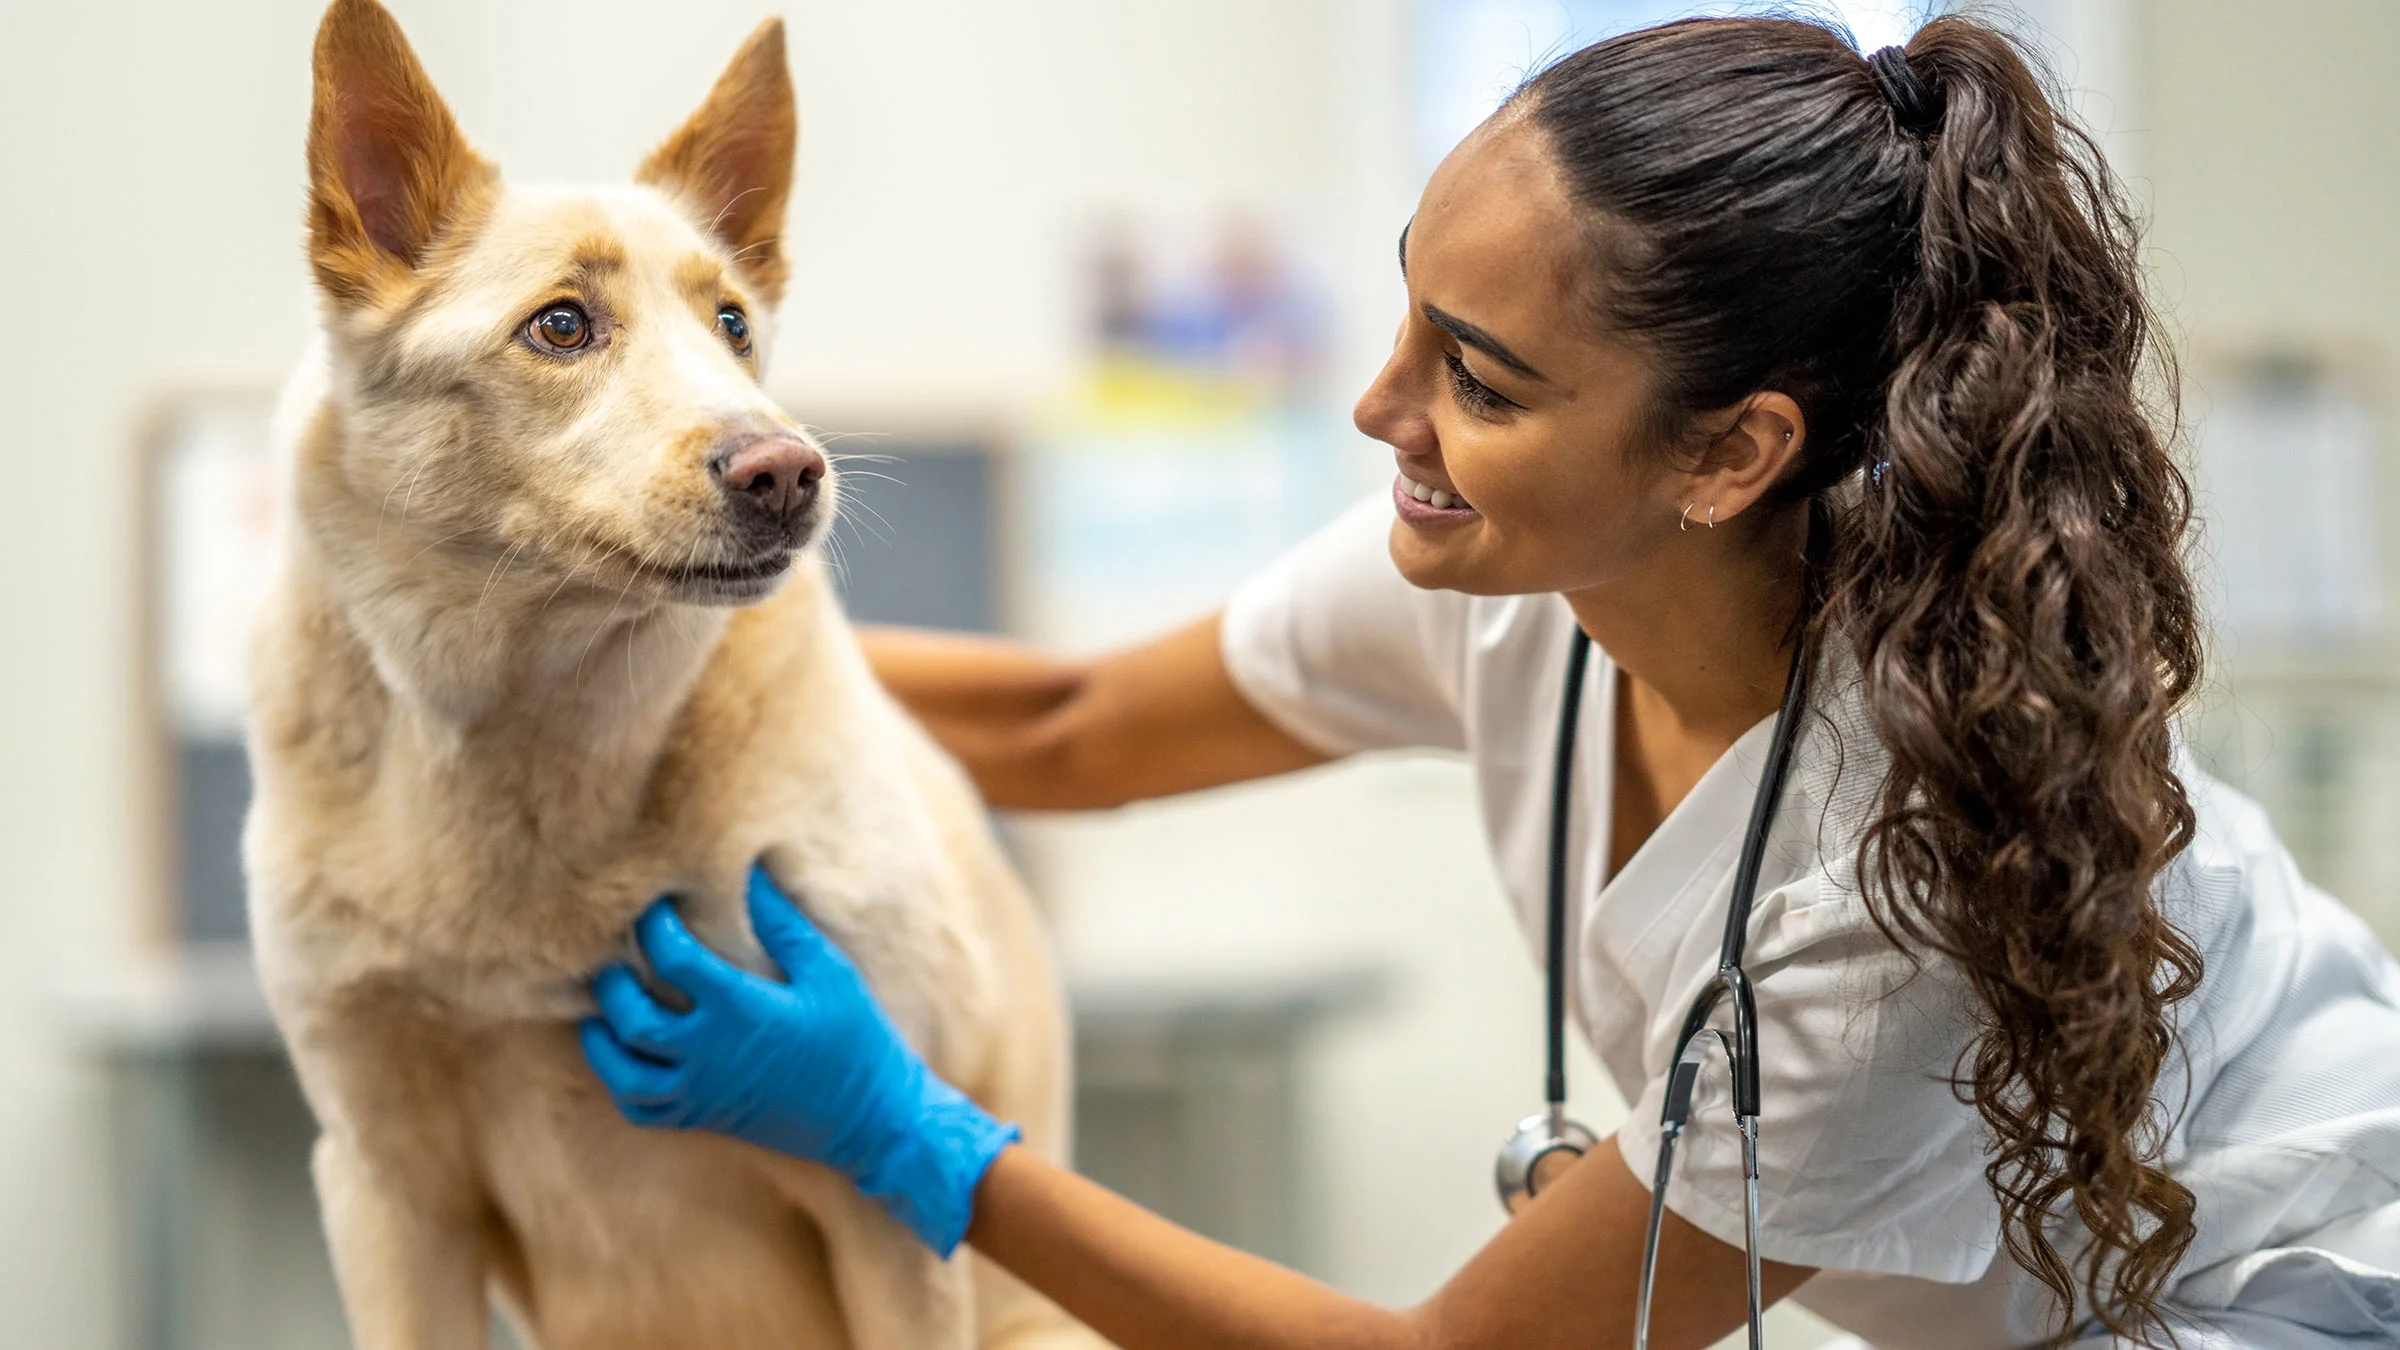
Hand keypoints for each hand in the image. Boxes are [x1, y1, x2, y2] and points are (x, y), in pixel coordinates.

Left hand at [580, 864, 1016, 1255]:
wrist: (870, 1119)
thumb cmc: (855, 1038)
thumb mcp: (828, 972)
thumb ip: (782, 925)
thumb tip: (752, 875)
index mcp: (739, 1009)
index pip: (672, 957)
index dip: (656, 925)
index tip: (658, 906)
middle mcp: (709, 1053)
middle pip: (632, 1016)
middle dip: (615, 981)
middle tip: (617, 953)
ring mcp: (701, 1091)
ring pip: (623, 1070)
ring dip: (602, 1037)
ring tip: (605, 1006)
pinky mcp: (703, 1116)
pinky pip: (641, 1108)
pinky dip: (620, 1082)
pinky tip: (624, 1054)